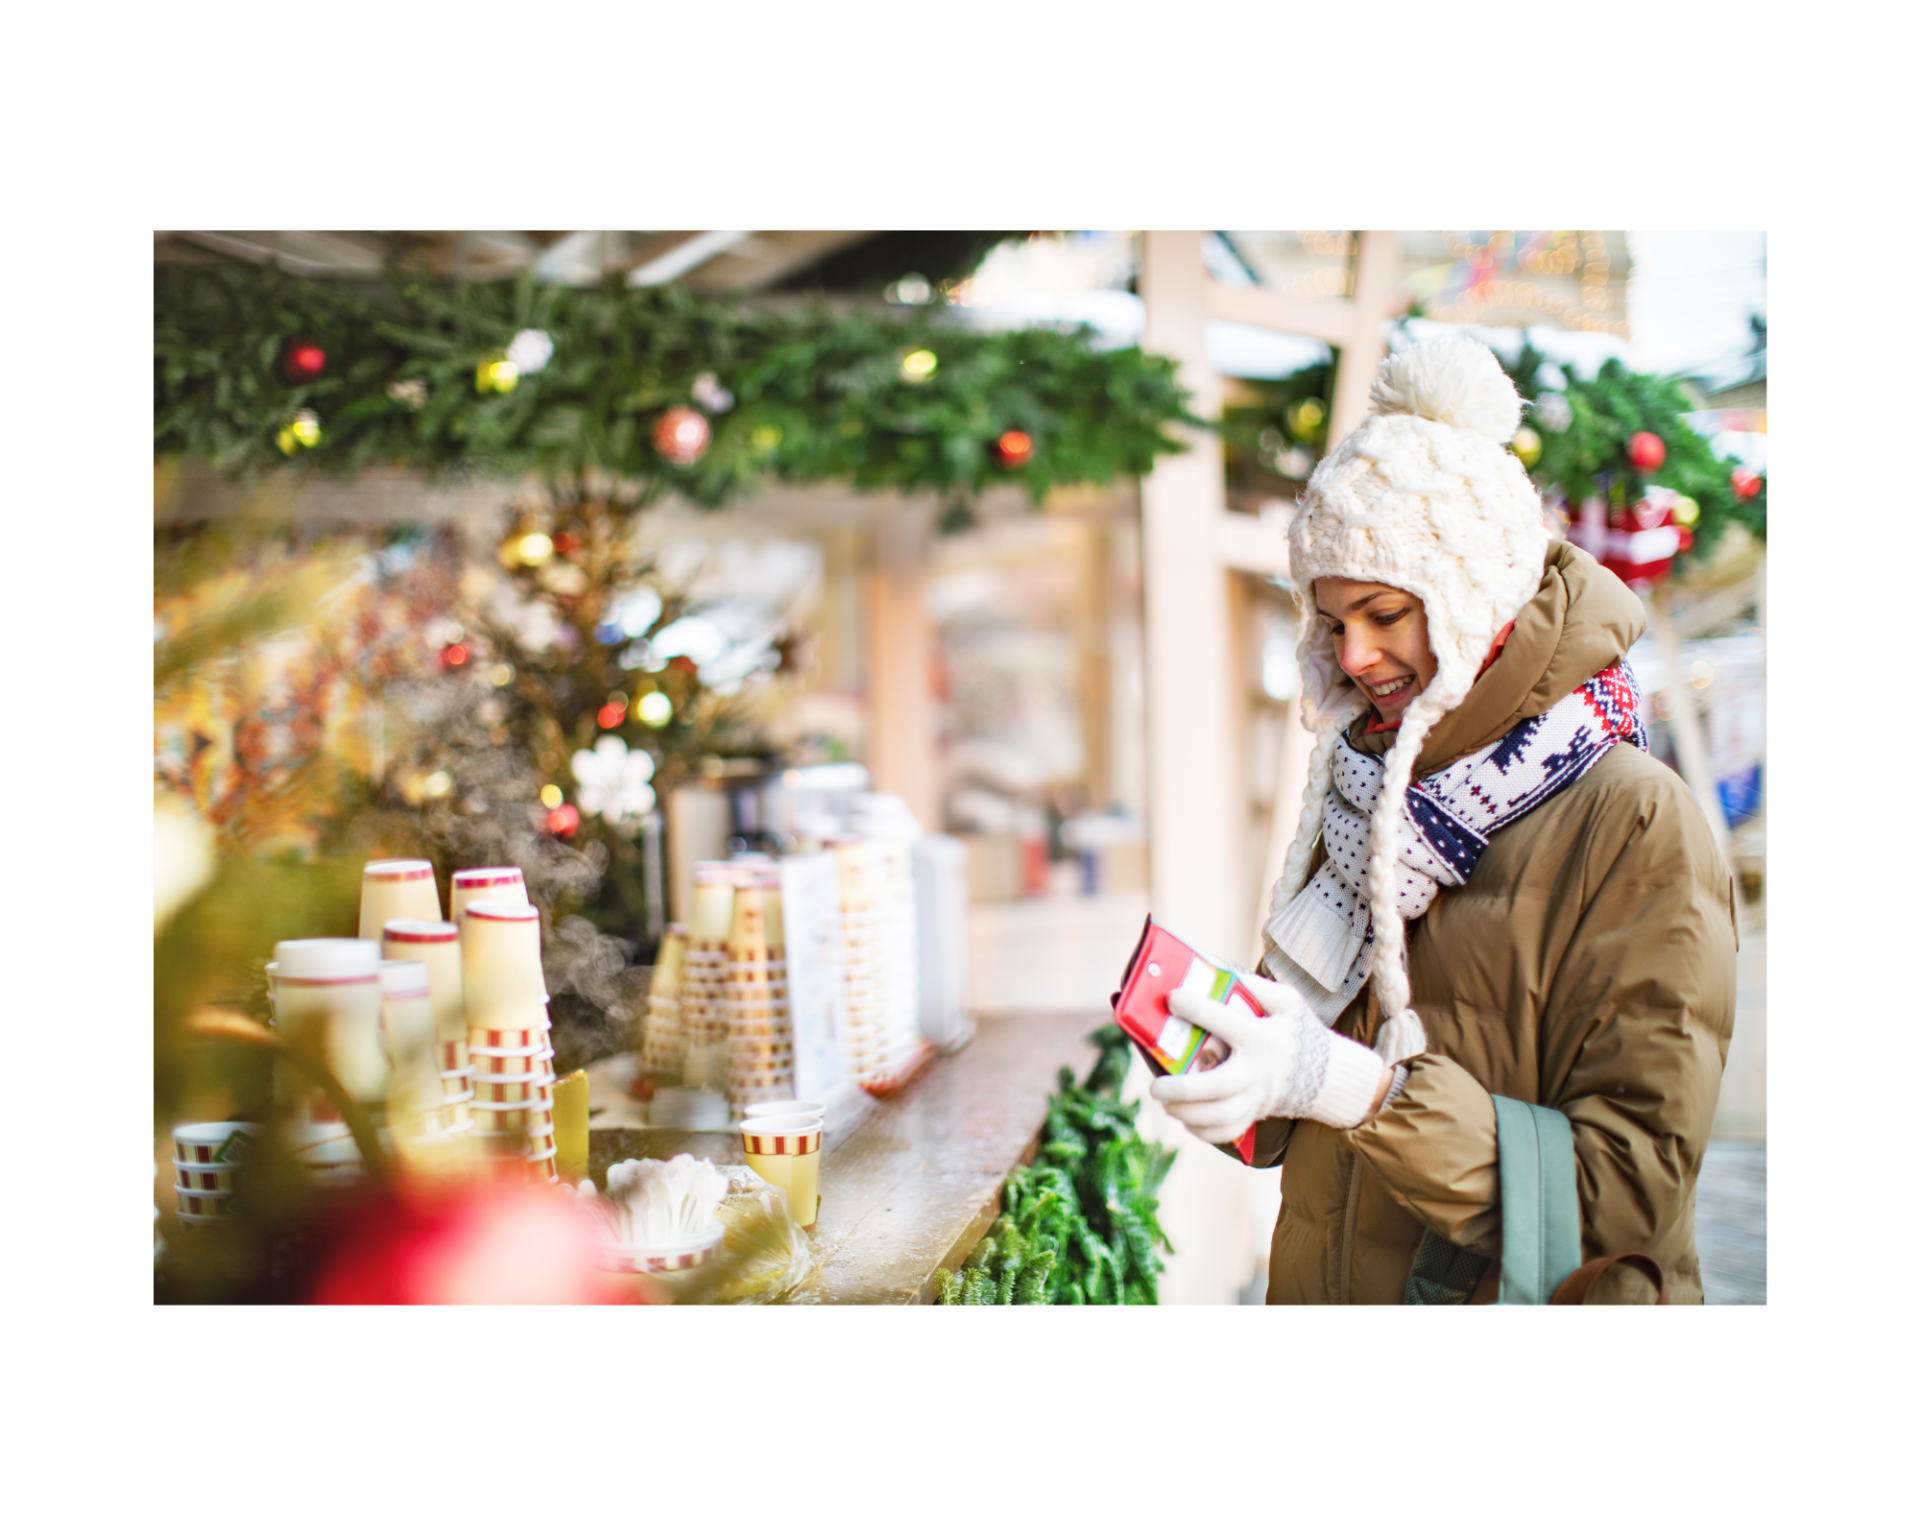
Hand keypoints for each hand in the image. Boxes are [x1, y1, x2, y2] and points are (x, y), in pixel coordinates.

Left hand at [1149, 972, 1391, 1141]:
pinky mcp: (1254, 1116)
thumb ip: (1257, 987)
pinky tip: (1184, 1118)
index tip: (1172, 998)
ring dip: (1187, 1113)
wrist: (1327, 1075)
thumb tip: (1217, 971)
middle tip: (1155, 1087)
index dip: (1198, 1009)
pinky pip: (1226, 1132)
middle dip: (1184, 1089)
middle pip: (1220, 1087)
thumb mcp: (1287, 1002)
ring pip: (1220, 1116)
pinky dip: (1202, 1131)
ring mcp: (1255, 1099)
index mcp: (1262, 1038)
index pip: (1227, 1023)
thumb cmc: (1297, 1032)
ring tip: (1165, 1102)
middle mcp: (1257, 1072)